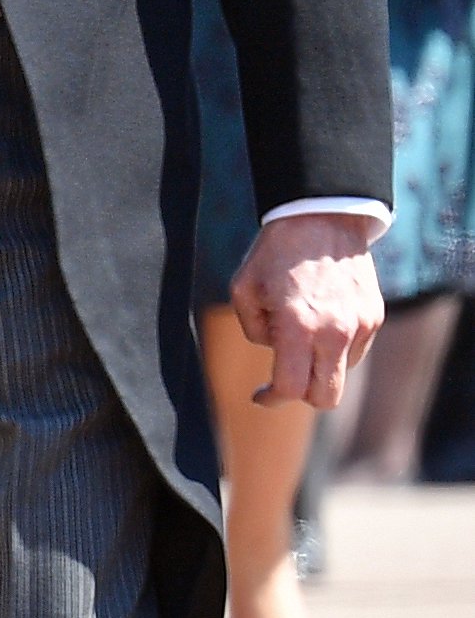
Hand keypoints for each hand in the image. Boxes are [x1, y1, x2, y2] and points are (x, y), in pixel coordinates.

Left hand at [232, 210, 385, 409]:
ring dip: (320, 366)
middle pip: (326, 397)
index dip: (272, 398)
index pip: (292, 387)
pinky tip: (320, 320)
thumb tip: (275, 354)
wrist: (322, 219)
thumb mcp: (244, 291)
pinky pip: (354, 350)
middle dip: (302, 395)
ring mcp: (360, 325)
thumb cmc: (274, 254)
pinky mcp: (374, 316)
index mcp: (298, 326)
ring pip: (341, 373)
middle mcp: (335, 331)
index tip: (260, 395)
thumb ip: (255, 331)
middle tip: (282, 380)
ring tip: (301, 333)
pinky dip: (335, 347)